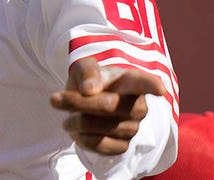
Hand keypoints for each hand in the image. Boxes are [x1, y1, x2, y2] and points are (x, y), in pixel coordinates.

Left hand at [51, 57, 165, 154]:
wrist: (85, 104)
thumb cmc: (89, 81)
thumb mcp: (84, 67)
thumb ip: (87, 72)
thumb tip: (90, 89)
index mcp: (132, 81)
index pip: (145, 82)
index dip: (152, 86)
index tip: (159, 89)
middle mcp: (138, 106)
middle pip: (107, 105)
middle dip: (78, 102)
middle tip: (54, 98)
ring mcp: (133, 128)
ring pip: (99, 126)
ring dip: (75, 120)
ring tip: (69, 115)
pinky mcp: (122, 146)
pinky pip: (98, 145)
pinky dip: (81, 137)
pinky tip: (77, 129)